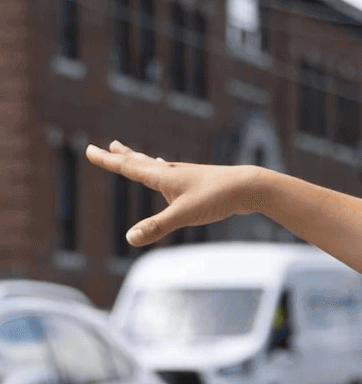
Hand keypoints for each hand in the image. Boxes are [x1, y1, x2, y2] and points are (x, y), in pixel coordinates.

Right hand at [85, 142, 260, 246]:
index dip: (108, 160)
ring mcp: (188, 177)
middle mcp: (173, 173)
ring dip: (145, 162)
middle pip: (143, 162)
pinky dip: (167, 171)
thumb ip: (157, 227)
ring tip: (135, 156)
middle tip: (111, 145)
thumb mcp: (184, 215)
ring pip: (160, 167)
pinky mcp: (201, 183)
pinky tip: (172, 171)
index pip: (129, 167)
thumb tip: (130, 238)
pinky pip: (176, 175)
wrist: (250, 187)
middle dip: (125, 156)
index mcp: (164, 176)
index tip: (90, 149)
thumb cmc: (217, 197)